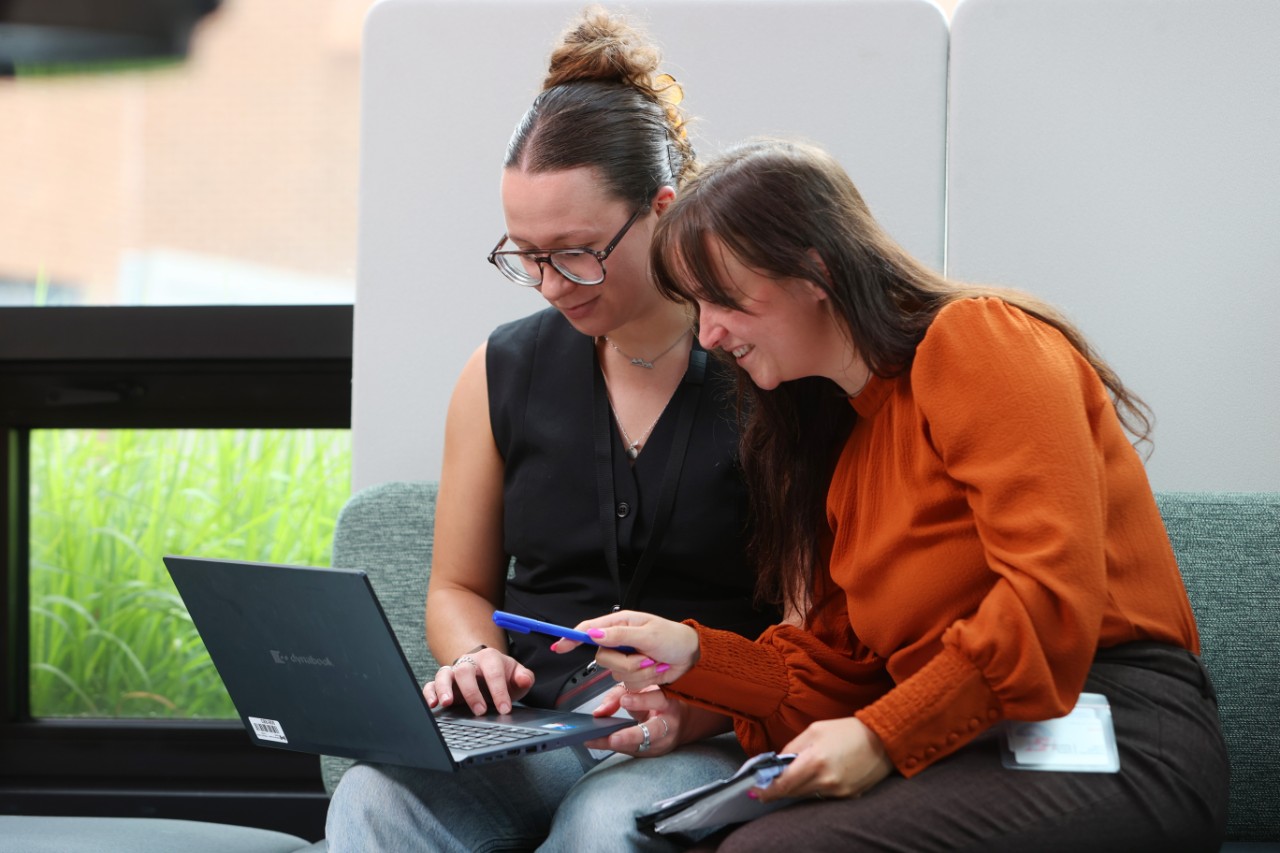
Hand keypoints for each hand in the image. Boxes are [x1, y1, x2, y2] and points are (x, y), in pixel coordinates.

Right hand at [422, 647, 533, 714]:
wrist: (487, 674)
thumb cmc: (503, 677)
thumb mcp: (517, 676)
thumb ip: (524, 677)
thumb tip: (525, 679)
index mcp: (489, 658)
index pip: (493, 672)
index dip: (499, 690)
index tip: (505, 709)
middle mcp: (469, 662)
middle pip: (465, 671)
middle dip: (472, 692)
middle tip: (480, 711)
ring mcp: (453, 672)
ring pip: (444, 674)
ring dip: (444, 688)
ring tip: (447, 702)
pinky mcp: (443, 683)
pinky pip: (431, 684)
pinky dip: (429, 693)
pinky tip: (433, 704)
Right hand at [552, 610, 699, 690]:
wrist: (692, 657)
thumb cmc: (673, 638)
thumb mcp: (648, 634)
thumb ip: (619, 635)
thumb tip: (594, 633)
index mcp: (620, 624)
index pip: (588, 630)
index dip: (572, 638)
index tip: (559, 646)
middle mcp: (619, 641)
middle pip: (603, 659)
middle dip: (625, 663)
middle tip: (645, 657)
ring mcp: (626, 658)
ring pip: (616, 674)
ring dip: (640, 672)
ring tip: (655, 662)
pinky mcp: (633, 674)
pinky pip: (629, 685)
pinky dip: (645, 680)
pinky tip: (656, 670)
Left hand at [582, 684, 683, 756]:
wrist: (683, 722)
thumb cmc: (658, 702)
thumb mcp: (642, 690)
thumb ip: (619, 695)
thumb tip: (600, 712)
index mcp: (668, 702)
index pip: (657, 700)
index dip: (641, 701)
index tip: (624, 701)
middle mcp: (669, 724)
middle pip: (653, 731)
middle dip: (632, 736)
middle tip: (613, 738)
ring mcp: (663, 742)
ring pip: (641, 746)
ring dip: (618, 745)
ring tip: (596, 741)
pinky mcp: (654, 753)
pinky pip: (634, 751)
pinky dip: (617, 747)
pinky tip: (600, 744)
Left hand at [756, 717, 892, 803]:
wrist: (884, 740)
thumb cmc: (848, 731)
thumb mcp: (815, 730)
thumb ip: (793, 747)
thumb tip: (778, 762)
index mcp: (815, 761)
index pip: (783, 784)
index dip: (767, 790)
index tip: (755, 791)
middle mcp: (826, 781)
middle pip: (793, 793)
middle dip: (779, 788)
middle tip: (769, 781)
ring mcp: (838, 791)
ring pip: (807, 795)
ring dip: (798, 787)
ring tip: (800, 771)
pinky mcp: (849, 796)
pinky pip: (823, 795)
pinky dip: (816, 787)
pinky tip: (821, 773)